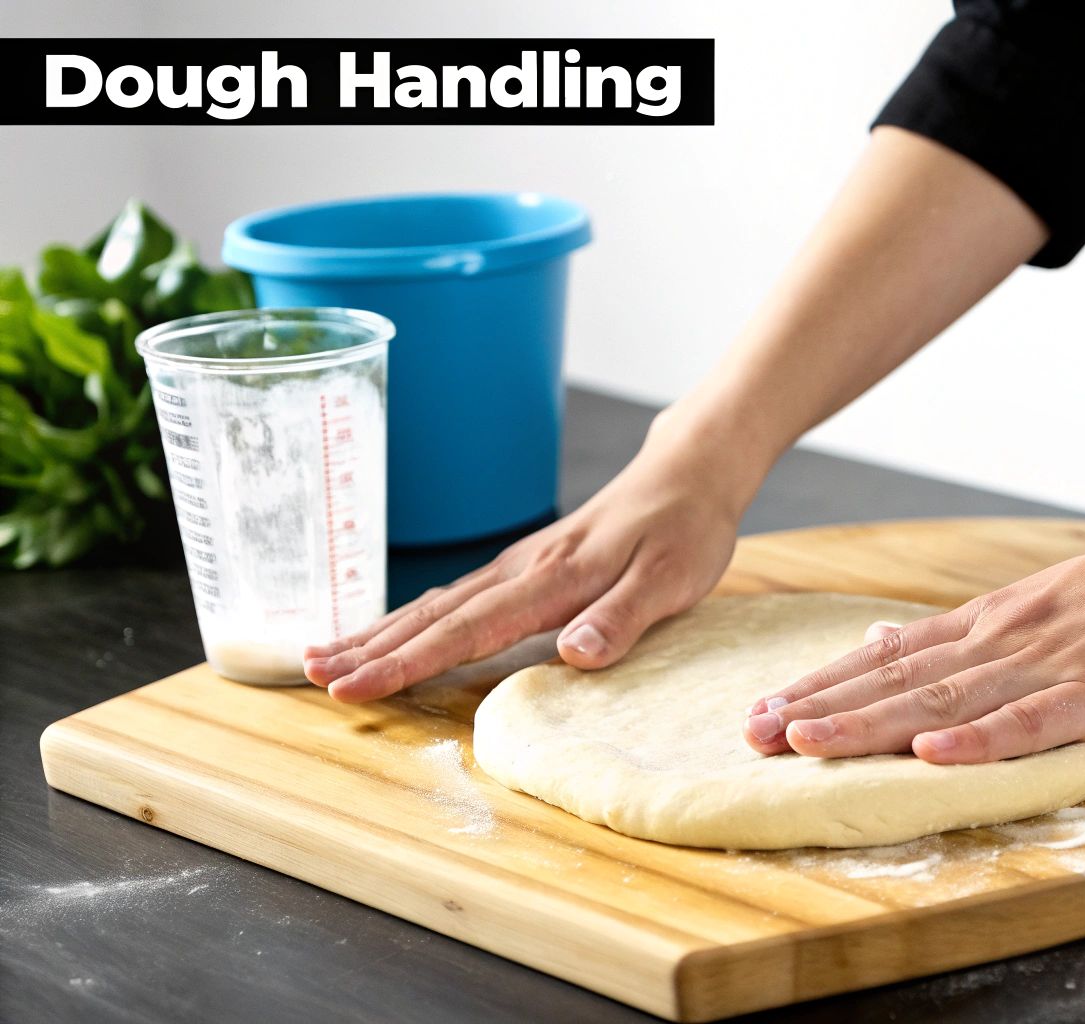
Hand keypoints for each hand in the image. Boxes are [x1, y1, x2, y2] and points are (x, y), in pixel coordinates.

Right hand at [304, 429, 746, 701]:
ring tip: (321, 657)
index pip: (466, 630)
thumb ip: (621, 619)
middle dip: (371, 650)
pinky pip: (456, 596)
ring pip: (436, 604)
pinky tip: (388, 632)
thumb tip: (573, 655)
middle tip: (314, 678)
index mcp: (553, 580)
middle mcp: (523, 570)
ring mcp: (519, 566)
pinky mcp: (526, 566)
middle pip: (433, 616)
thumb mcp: (671, 581)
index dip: (407, 663)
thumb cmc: (684, 531)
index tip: (355, 688)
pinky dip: (413, 617)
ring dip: (379, 632)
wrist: (689, 475)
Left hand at [741, 525, 1084, 762]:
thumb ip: (964, 630)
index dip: (824, 684)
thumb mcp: (1037, 600)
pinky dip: (979, 740)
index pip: (890, 658)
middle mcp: (1006, 638)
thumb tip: (883, 643)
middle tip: (754, 733)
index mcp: (993, 620)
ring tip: (809, 744)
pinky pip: (1031, 721)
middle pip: (898, 680)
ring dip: (871, 724)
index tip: (765, 706)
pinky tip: (932, 754)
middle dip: (822, 707)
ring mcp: (1051, 664)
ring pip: (945, 699)